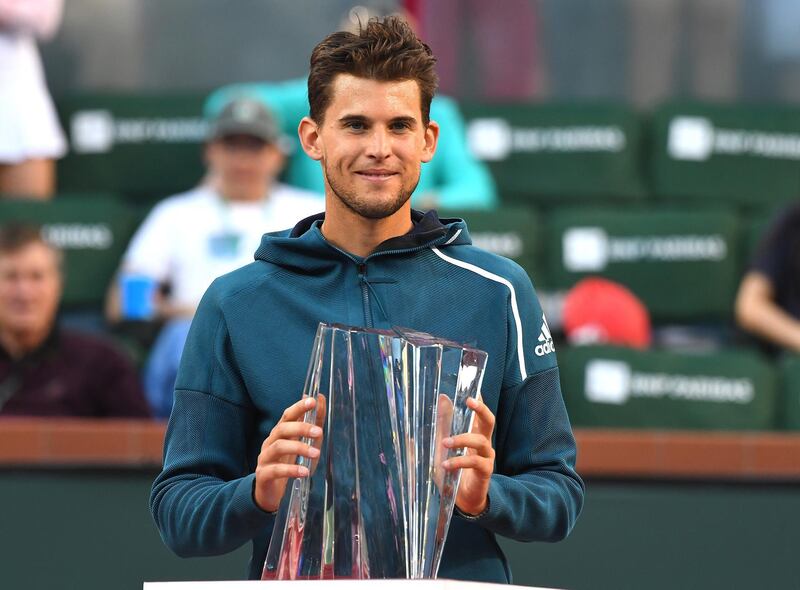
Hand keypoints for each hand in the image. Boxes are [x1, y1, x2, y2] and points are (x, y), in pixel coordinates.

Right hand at [254, 396, 325, 512]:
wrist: (271, 493)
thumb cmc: (290, 465)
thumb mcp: (307, 444)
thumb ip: (314, 424)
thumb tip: (321, 399)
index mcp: (280, 433)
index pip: (287, 415)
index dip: (299, 407)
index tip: (313, 401)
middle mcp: (270, 442)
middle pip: (282, 429)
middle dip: (301, 428)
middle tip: (319, 432)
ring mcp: (265, 458)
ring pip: (278, 447)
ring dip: (299, 448)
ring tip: (315, 453)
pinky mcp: (263, 475)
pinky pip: (275, 470)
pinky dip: (291, 470)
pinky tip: (304, 472)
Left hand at [442, 394, 494, 515]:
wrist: (462, 500)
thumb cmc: (453, 470)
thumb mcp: (442, 447)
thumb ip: (441, 426)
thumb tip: (438, 403)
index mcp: (474, 434)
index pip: (479, 413)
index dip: (479, 400)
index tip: (474, 388)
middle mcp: (484, 443)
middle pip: (489, 421)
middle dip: (481, 409)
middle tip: (469, 401)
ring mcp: (486, 457)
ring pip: (480, 440)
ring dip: (461, 439)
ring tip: (445, 443)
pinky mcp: (485, 471)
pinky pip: (474, 462)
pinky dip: (459, 462)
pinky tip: (445, 465)